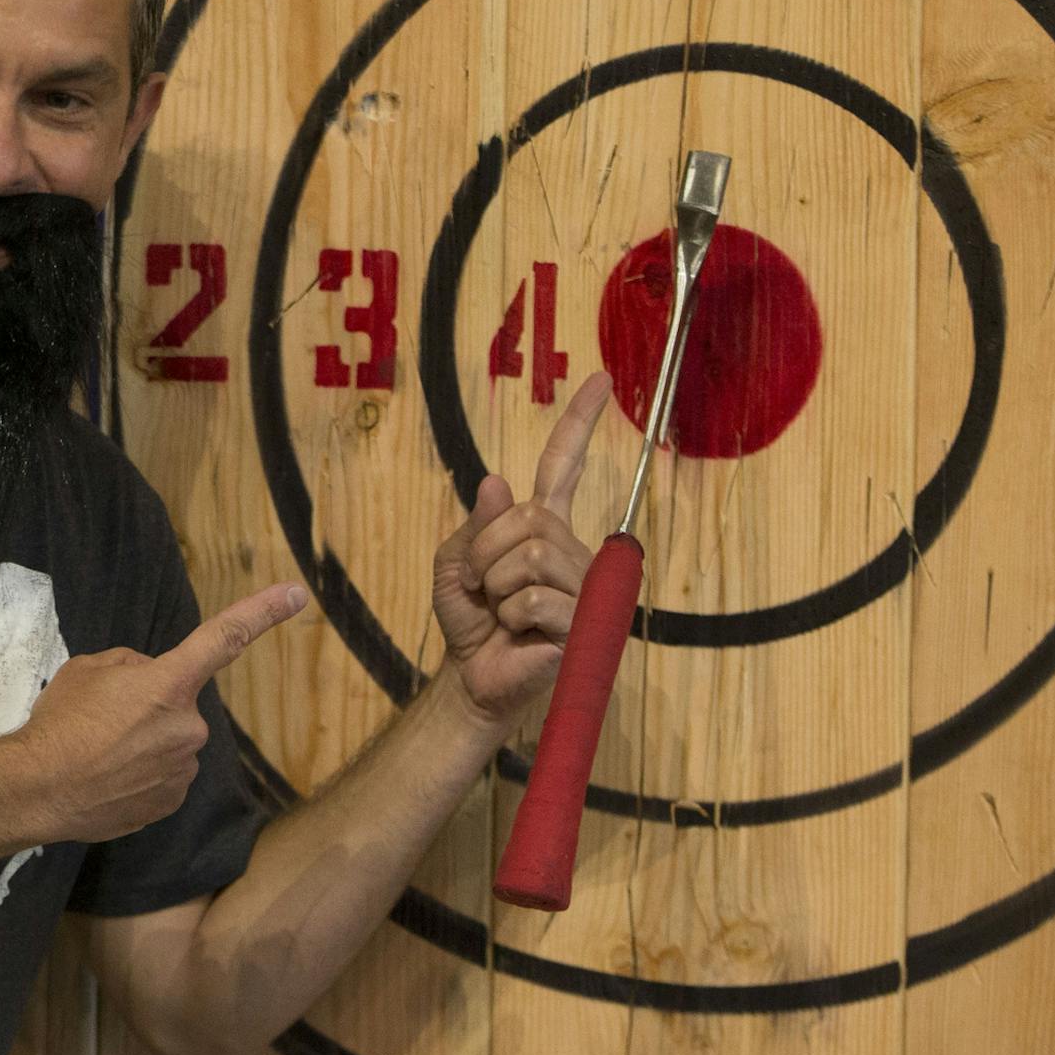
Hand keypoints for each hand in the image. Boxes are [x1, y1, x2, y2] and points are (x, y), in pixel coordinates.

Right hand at [14, 583, 305, 841]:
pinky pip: (162, 778)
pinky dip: (139, 776)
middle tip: (104, 721)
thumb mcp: (88, 670)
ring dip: (143, 744)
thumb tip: (146, 679)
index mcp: (170, 684)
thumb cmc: (61, 723)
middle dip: (149, 707)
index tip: (297, 594)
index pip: (224, 638)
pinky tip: (107, 778)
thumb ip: (131, 667)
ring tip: (99, 753)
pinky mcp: (170, 803)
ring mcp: (182, 768)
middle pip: (176, 705)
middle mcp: (188, 726)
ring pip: (169, 743)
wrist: (38, 789)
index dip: (263, 612)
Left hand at [432, 371, 611, 730]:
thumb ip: (476, 525)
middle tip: (481, 586)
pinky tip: (519, 632)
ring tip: (501, 610)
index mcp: (545, 526)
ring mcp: (586, 586)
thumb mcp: (455, 563)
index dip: (579, 422)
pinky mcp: (586, 623)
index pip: (564, 466)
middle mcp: (574, 548)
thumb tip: (496, 483)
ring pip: (532, 555)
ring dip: (496, 585)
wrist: (471, 676)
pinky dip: (511, 615)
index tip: (600, 378)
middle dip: (486, 551)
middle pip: (529, 516)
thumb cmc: (470, 619)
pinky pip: (536, 599)